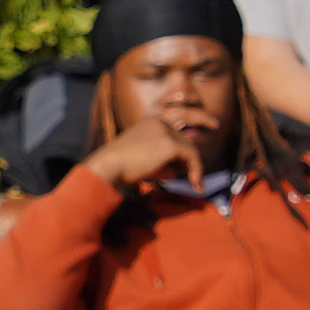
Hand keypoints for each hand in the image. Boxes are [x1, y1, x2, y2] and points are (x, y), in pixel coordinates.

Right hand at [75, 122, 197, 191]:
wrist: (108, 166)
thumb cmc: (119, 168)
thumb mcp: (142, 163)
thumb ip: (160, 165)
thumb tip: (175, 173)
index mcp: (150, 123)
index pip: (176, 130)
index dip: (188, 142)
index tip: (202, 142)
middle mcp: (159, 123)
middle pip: (185, 141)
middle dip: (191, 162)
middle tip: (196, 181)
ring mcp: (165, 132)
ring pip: (190, 149)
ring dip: (195, 169)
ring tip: (196, 186)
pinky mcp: (170, 144)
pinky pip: (192, 157)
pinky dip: (196, 171)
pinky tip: (194, 184)